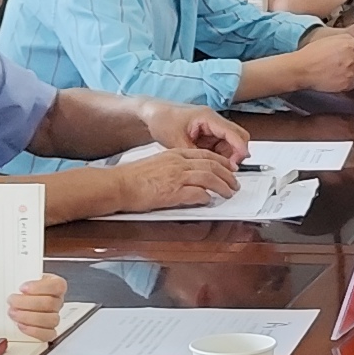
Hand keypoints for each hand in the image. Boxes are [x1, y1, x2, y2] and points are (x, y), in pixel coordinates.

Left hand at [6, 272, 68, 342]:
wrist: (21, 299)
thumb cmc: (24, 287)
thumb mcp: (24, 276)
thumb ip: (22, 276)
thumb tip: (10, 281)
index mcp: (56, 285)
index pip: (56, 286)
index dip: (39, 288)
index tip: (22, 288)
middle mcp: (57, 301)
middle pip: (50, 303)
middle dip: (27, 303)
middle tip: (12, 301)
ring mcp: (54, 316)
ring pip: (50, 320)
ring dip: (28, 317)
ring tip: (13, 313)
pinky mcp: (49, 331)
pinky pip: (48, 334)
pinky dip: (34, 331)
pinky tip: (21, 325)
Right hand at [104, 141, 242, 209]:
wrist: (118, 184)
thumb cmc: (132, 177)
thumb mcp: (157, 164)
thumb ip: (174, 167)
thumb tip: (187, 177)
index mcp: (174, 154)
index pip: (205, 154)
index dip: (221, 161)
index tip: (229, 167)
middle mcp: (178, 162)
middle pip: (211, 165)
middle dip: (227, 174)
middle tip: (235, 182)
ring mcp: (176, 176)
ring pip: (209, 178)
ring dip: (223, 186)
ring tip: (229, 193)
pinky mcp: (173, 192)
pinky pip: (197, 193)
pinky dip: (207, 197)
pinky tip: (210, 200)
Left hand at [158, 105, 246, 162]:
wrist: (151, 114)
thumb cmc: (161, 119)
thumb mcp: (177, 141)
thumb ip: (196, 154)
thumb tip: (210, 167)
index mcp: (208, 117)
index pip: (233, 133)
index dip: (239, 149)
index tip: (238, 164)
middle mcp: (213, 120)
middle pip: (237, 137)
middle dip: (236, 154)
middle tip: (228, 169)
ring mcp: (211, 127)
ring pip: (230, 144)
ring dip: (226, 156)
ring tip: (214, 167)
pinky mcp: (207, 134)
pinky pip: (220, 146)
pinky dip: (218, 156)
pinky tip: (208, 162)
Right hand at [290, 24, 353, 88]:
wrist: (302, 69)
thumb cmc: (313, 54)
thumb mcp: (332, 39)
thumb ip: (349, 39)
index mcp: (349, 46)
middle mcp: (352, 60)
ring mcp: (350, 73)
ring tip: (345, 68)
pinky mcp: (347, 85)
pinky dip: (350, 79)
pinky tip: (340, 75)